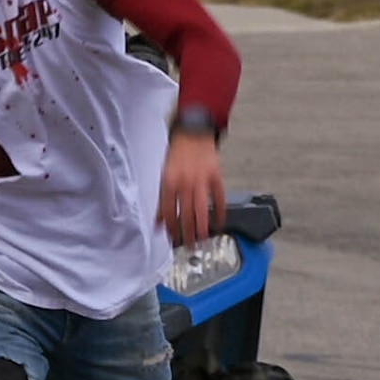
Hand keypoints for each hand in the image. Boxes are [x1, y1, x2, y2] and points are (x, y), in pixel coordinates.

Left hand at [159, 129, 225, 248]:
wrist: (193, 133)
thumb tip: (159, 222)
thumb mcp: (164, 175)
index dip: (170, 228)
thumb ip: (162, 199)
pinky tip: (219, 223)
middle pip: (185, 214)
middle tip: (189, 246)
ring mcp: (202, 181)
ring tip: (203, 240)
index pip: (168, 212)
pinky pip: (219, 199)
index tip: (173, 239)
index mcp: (169, 182)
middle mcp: (185, 183)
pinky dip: (220, 212)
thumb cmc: (177, 155)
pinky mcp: (216, 177)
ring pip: (202, 210)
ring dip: (202, 228)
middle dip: (187, 233)